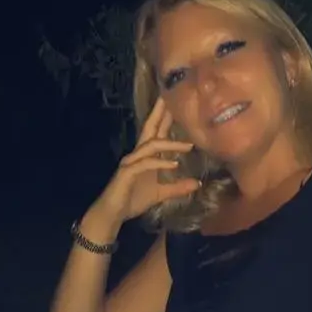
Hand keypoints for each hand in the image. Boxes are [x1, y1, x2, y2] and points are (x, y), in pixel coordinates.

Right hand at [91, 97, 199, 226]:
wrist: (113, 214)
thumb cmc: (133, 200)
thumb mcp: (161, 193)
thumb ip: (178, 187)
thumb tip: (197, 183)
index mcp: (146, 156)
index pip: (157, 132)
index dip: (165, 118)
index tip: (176, 103)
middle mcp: (138, 154)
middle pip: (150, 128)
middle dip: (160, 113)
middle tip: (171, 98)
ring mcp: (132, 161)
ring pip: (151, 146)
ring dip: (171, 144)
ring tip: (189, 146)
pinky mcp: (128, 172)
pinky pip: (146, 164)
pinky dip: (161, 163)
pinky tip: (174, 165)